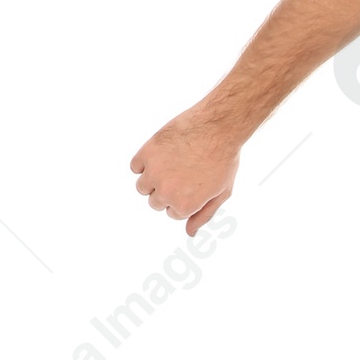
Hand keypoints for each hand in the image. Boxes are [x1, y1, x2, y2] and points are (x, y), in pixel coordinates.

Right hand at [129, 104, 239, 235]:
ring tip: (172, 164)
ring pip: (142, 187)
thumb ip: (204, 215)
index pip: (173, 213)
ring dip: (153, 179)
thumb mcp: (221, 192)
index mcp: (184, 206)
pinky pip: (135, 167)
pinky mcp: (146, 153)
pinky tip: (161, 154)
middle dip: (168, 190)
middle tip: (184, 172)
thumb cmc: (224, 159)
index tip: (194, 182)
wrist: (218, 127)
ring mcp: (154, 173)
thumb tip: (189, 233)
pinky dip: (144, 163)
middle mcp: (166, 193)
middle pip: (156, 202)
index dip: (184, 197)